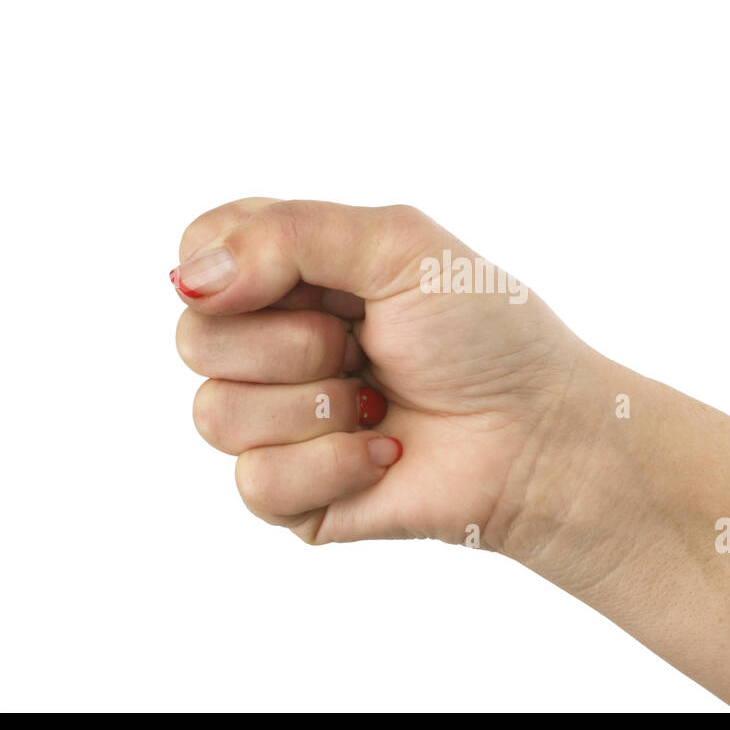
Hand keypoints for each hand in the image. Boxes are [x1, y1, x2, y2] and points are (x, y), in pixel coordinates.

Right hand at [172, 198, 611, 550]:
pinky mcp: (293, 494)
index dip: (235, 268)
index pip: (199, 251)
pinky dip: (333, 464)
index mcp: (291, 273)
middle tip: (363, 345)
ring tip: (376, 400)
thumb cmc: (485, 332)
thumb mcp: (399, 245)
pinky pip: (256, 482)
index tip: (316, 283)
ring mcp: (278, 421)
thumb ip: (288, 235)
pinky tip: (384, 450)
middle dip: (292, 344)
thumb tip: (190, 278)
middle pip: (195, 338)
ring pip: (215, 414)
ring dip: (314, 407)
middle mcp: (273, 343)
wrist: (539, 434)